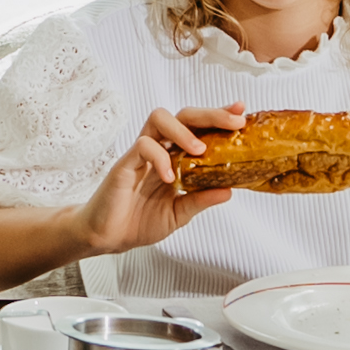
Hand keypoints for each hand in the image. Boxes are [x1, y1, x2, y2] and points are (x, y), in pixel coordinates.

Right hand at [77, 104, 247, 258]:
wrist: (108, 238)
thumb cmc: (138, 221)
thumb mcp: (179, 214)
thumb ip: (200, 200)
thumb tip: (230, 191)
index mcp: (174, 158)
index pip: (197, 128)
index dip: (218, 117)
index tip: (241, 112)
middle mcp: (159, 149)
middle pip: (183, 115)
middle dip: (210, 113)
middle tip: (234, 120)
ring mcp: (140, 154)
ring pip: (159, 119)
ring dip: (183, 130)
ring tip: (199, 149)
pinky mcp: (125, 164)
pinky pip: (142, 147)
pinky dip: (159, 158)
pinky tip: (168, 177)